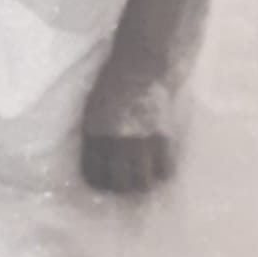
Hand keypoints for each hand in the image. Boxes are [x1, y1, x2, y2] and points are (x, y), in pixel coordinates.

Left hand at [81, 71, 176, 193]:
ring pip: (143, 183)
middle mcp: (116, 142)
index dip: (99, 183)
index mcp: (94, 133)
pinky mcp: (164, 140)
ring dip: (142, 184)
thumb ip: (94, 136)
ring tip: (142, 178)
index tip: (104, 183)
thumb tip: (98, 162)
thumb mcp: (93, 110)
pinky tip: (158, 166)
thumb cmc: (114, 86)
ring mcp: (141, 143)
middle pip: (119, 184)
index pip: (93, 173)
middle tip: (125, 183)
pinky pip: (165, 171)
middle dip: (120, 188)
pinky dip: (162, 173)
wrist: (143, 68)